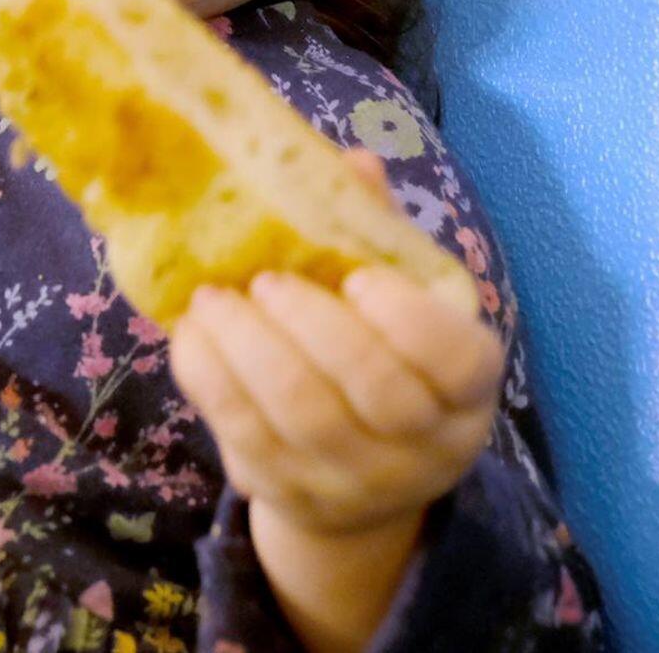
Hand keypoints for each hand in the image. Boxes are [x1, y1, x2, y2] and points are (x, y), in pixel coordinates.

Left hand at [169, 151, 503, 537]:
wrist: (360, 472)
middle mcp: (424, 444)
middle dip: (314, 328)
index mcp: (466, 384)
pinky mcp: (291, 496)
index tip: (359, 277)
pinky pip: (247, 440)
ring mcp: (356, 481)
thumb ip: (376, 229)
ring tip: (212, 300)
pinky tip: (192, 335)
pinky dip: (213, 383)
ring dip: (249, 351)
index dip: (410, 321)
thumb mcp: (398, 294)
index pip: (456, 360)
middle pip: (375, 392)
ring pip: (303, 419)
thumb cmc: (383, 348)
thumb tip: (352, 163)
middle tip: (265, 280)